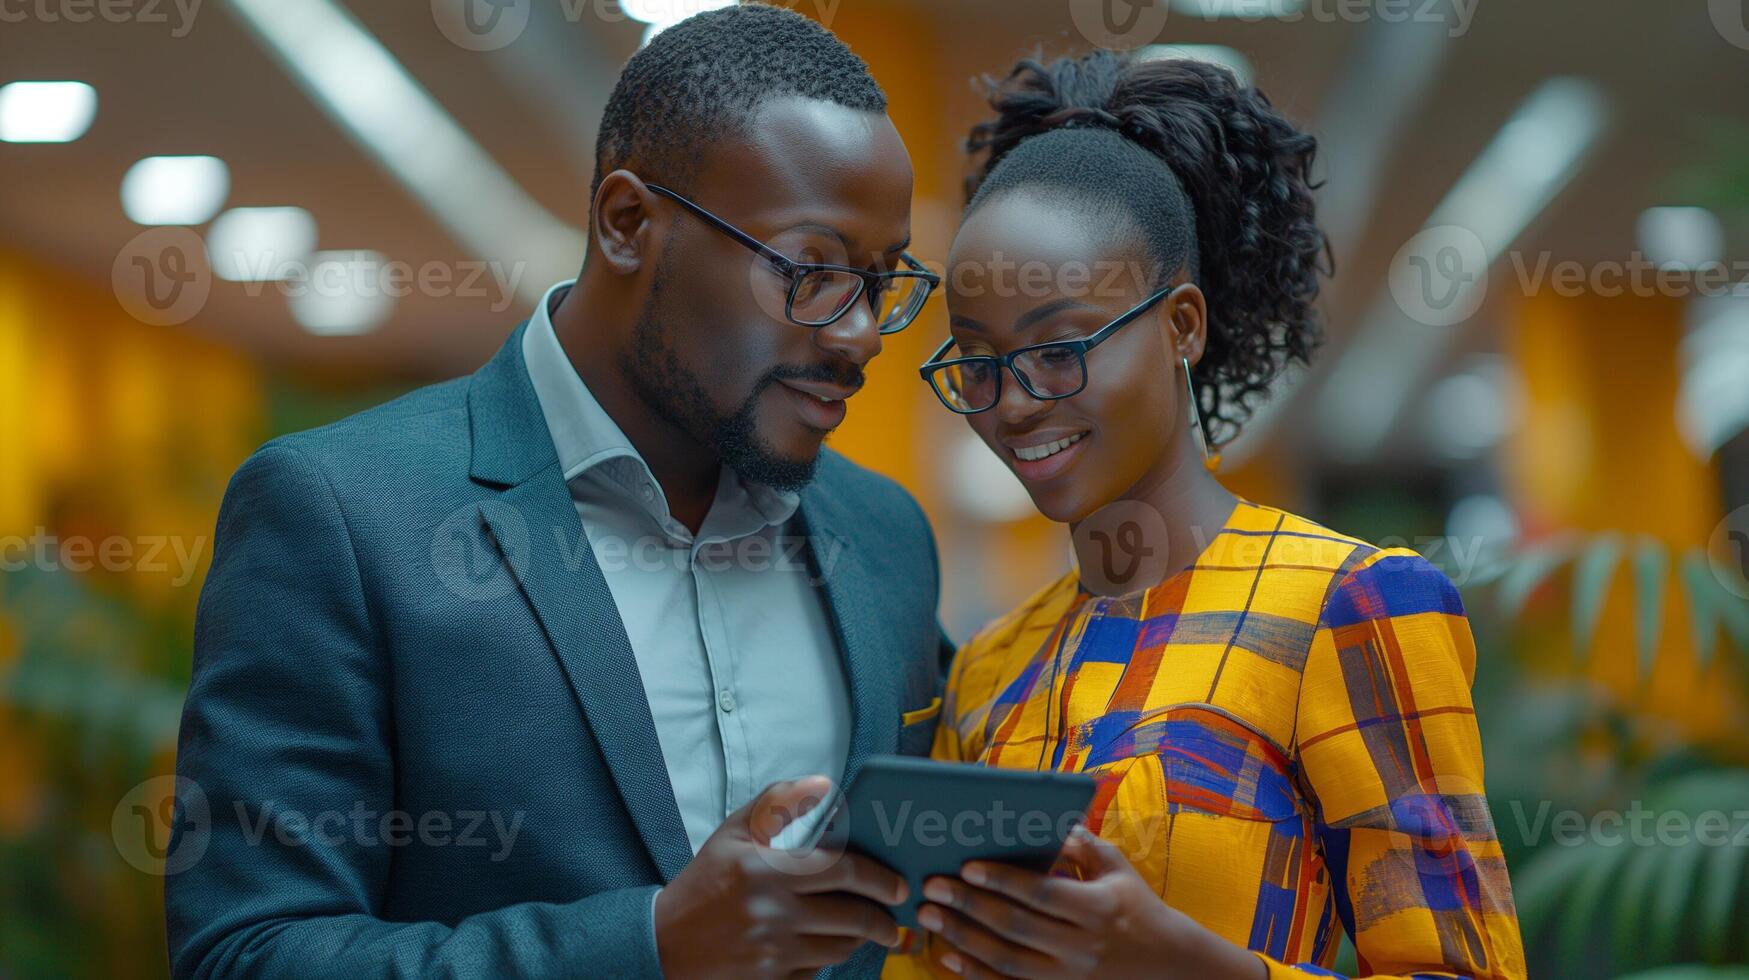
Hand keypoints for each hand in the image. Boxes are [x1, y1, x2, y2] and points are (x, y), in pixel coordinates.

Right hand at [654, 775, 909, 979]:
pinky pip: (819, 971)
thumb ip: (778, 802)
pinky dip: (831, 958)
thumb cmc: (705, 882)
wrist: (663, 942)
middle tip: (894, 913)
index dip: (880, 878)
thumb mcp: (733, 833)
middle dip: (884, 918)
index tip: (898, 884)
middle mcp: (774, 912)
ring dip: (862, 939)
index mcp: (768, 869)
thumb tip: (824, 784)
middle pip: (853, 917)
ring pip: (841, 948)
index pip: (844, 870)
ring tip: (869, 928)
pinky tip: (831, 944)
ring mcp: (773, 952)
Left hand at [915, 826, 1263, 978]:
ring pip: (1006, 960)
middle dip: (969, 906)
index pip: (1041, 893)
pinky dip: (975, 973)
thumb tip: (1045, 819)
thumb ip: (1081, 844)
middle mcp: (1081, 947)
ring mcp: (1068, 977)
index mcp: (1097, 908)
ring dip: (963, 938)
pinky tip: (948, 955)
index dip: (1002, 880)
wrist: (1167, 966)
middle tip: (932, 886)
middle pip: (1016, 927)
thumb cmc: (1136, 906)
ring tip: (930, 917)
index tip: (966, 866)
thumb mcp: (1117, 868)